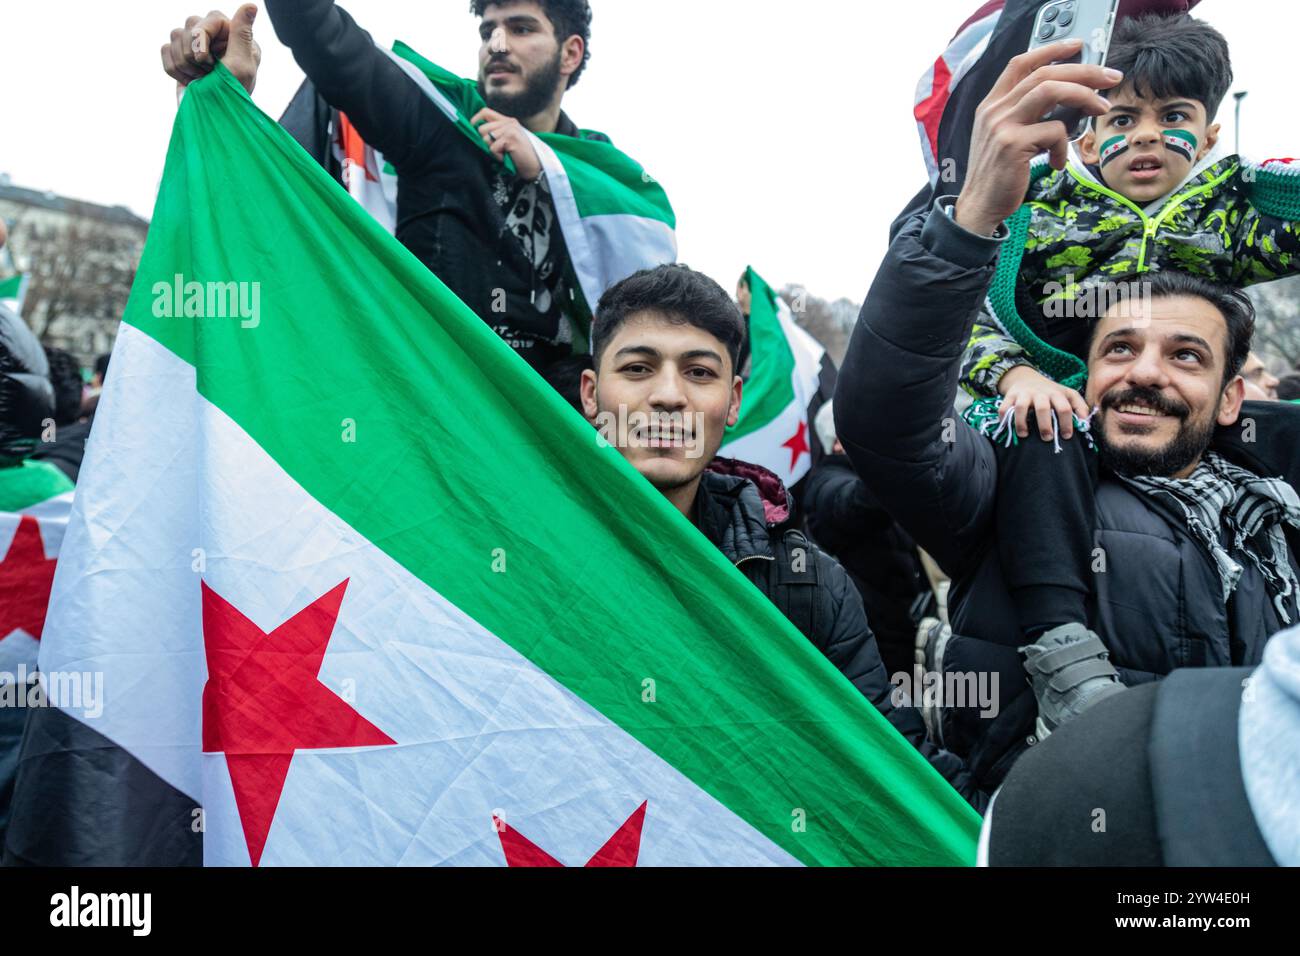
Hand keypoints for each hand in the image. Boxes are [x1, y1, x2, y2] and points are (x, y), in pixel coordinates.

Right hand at [161, 4, 261, 94]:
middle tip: (207, 74)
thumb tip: (251, 5)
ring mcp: (196, 47)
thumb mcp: (241, 66)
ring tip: (201, 81)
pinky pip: (164, 50)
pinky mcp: (180, 59)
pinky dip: (173, 69)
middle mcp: (216, 39)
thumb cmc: (232, 96)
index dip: (202, 37)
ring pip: (174, 35)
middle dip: (194, 54)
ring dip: (185, 64)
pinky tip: (190, 82)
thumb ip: (242, 34)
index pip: (211, 17)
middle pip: (189, 24)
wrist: (213, 122)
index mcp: (235, 37)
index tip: (206, 61)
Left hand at [471, 108, 542, 181]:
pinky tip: (507, 157)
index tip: (472, 128)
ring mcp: (510, 129)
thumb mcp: (506, 140)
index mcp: (507, 121)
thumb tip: (475, 130)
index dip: (475, 119)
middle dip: (485, 142)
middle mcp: (509, 122)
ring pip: (485, 139)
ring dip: (492, 150)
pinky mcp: (511, 138)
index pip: (485, 112)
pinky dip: (497, 156)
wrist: (535, 166)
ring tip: (504, 153)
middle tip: (498, 149)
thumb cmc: (519, 156)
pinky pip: (492, 148)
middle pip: (481, 128)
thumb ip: (495, 132)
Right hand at [954, 39, 1120, 235]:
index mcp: (991, 104)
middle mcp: (994, 110)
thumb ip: (1025, 114)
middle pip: (1044, 73)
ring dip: (1084, 95)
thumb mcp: (1004, 137)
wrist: (979, 206)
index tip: (1077, 47)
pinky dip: (1064, 146)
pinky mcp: (1013, 144)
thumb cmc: (998, 175)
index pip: (1021, 63)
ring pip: (1051, 90)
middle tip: (1109, 77)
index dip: (1051, 50)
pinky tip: (1057, 162)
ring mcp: (1002, 125)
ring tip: (1101, 108)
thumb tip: (1069, 99)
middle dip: (1084, 71)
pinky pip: (1054, 131)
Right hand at [998, 365, 1092, 440]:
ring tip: (1024, 435)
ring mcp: (1024, 394)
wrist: (1027, 378)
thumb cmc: (1050, 393)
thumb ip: (1080, 406)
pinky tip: (1008, 428)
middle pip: (1043, 408)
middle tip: (1047, 438)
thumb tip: (1086, 423)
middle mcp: (1040, 393)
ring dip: (1022, 423)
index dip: (1066, 423)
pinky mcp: (1010, 396)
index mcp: (1056, 393)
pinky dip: (1004, 418)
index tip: (1066, 436)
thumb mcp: (1068, 395)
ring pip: (1021, 407)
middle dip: (1045, 425)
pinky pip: (1005, 408)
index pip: (1064, 408)